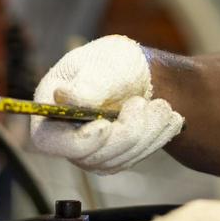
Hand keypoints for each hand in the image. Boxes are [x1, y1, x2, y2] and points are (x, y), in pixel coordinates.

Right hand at [28, 35, 183, 173]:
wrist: (139, 72)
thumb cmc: (113, 61)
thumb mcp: (102, 64)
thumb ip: (87, 84)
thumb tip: (64, 97)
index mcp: (50, 111)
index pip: (49, 142)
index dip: (78, 141)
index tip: (105, 125)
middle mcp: (65, 138)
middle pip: (91, 156)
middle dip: (125, 132)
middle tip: (144, 103)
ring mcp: (91, 152)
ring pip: (119, 159)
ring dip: (147, 133)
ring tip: (163, 105)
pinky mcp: (115, 157)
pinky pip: (136, 157)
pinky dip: (156, 137)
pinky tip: (170, 118)